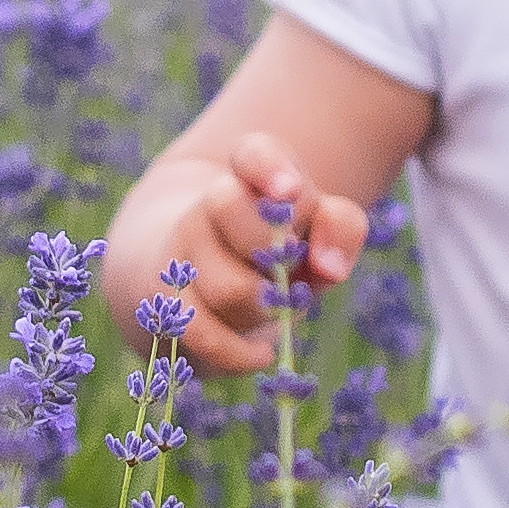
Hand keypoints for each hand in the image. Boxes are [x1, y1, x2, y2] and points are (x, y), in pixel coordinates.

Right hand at [109, 130, 366, 377]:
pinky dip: (239, 353)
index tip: (291, 191)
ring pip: (229, 287)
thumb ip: (340, 229)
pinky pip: (202, 334)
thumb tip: (329, 267)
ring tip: (275, 311)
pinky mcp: (168, 303)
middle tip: (289, 268)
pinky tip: (262, 355)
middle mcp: (208, 204)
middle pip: (227, 207)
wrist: (200, 277)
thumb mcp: (317, 232)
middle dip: (274, 250)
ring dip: (265, 309)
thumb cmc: (276, 249)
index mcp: (251, 176)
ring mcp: (183, 252)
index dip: (269, 168)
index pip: (254, 152)